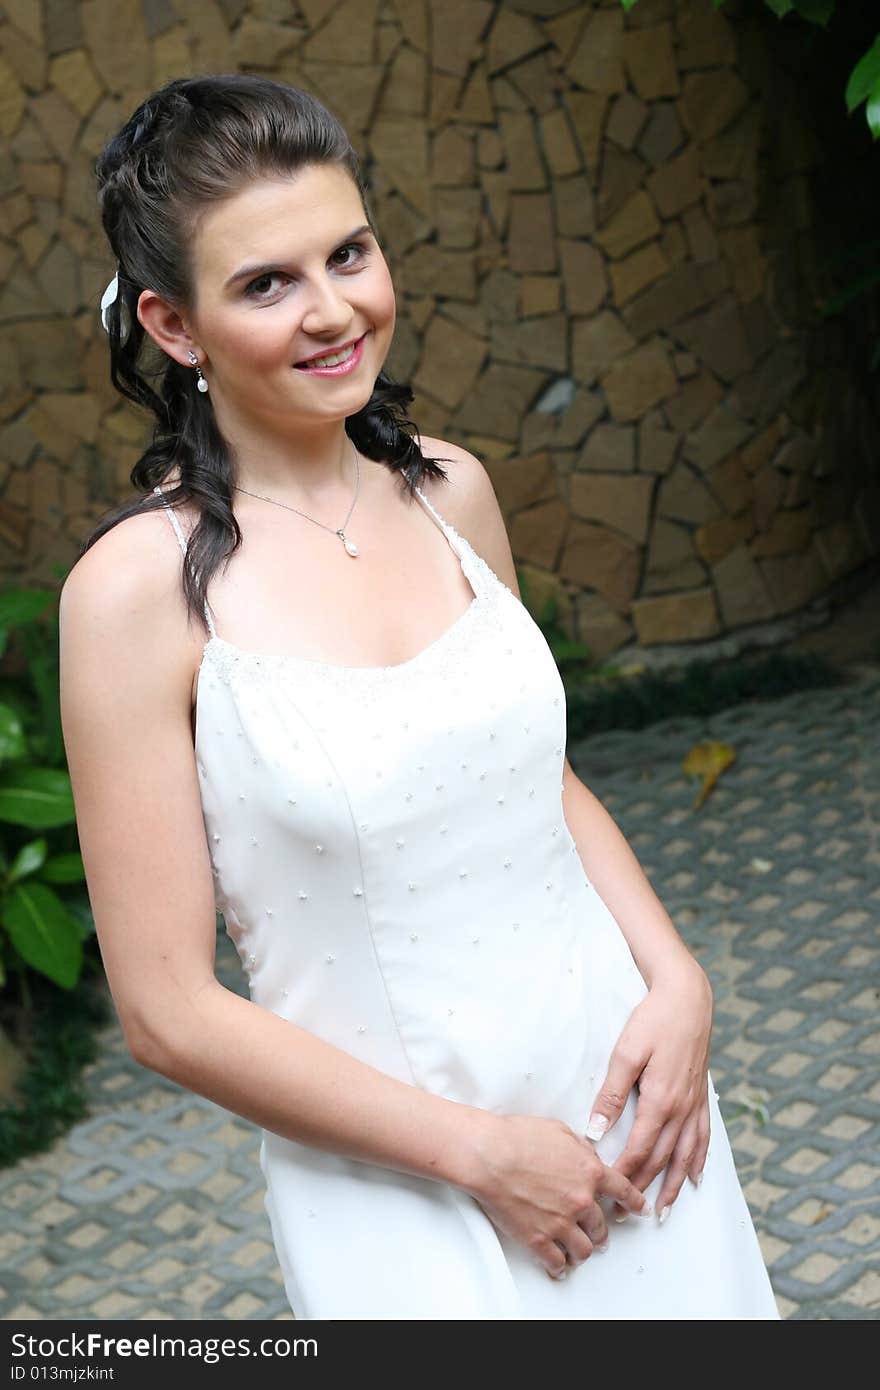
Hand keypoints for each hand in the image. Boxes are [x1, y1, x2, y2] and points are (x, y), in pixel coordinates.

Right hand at [461, 1111, 650, 1279]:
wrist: (491, 1155)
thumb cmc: (518, 1137)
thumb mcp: (559, 1130)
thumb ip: (580, 1148)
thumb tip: (588, 1157)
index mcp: (590, 1172)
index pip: (623, 1191)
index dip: (635, 1202)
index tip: (640, 1209)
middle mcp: (581, 1200)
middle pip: (601, 1225)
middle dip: (601, 1231)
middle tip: (598, 1235)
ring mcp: (561, 1222)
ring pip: (584, 1249)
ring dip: (583, 1251)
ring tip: (578, 1252)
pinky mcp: (539, 1239)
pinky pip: (556, 1262)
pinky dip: (559, 1266)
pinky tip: (558, 1265)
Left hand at [586, 955, 712, 1218]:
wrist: (688, 998)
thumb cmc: (653, 1021)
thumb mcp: (626, 1052)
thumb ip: (611, 1093)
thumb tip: (596, 1130)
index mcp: (660, 1101)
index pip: (640, 1150)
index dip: (625, 1175)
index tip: (609, 1195)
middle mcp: (681, 1109)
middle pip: (662, 1159)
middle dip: (644, 1188)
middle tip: (627, 1214)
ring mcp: (695, 1104)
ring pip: (686, 1156)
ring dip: (675, 1185)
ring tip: (664, 1210)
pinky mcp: (701, 1095)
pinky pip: (703, 1137)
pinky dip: (699, 1160)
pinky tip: (696, 1176)